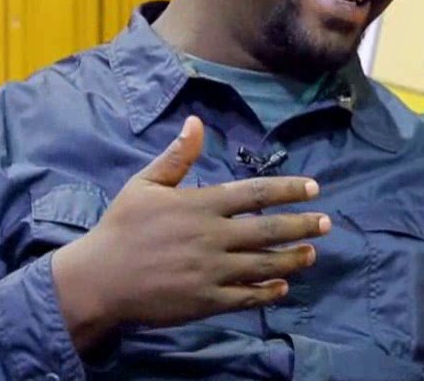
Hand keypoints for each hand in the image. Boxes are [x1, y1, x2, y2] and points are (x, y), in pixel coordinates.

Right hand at [52, 116, 330, 353]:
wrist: (97, 279)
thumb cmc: (121, 228)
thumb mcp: (144, 184)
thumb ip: (177, 157)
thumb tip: (196, 122)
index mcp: (200, 205)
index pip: (255, 193)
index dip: (288, 190)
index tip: (313, 189)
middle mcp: (211, 237)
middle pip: (268, 229)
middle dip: (301, 225)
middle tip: (326, 223)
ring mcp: (210, 271)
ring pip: (263, 264)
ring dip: (292, 258)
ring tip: (312, 253)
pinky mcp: (205, 302)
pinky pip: (245, 297)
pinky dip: (267, 292)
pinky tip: (283, 286)